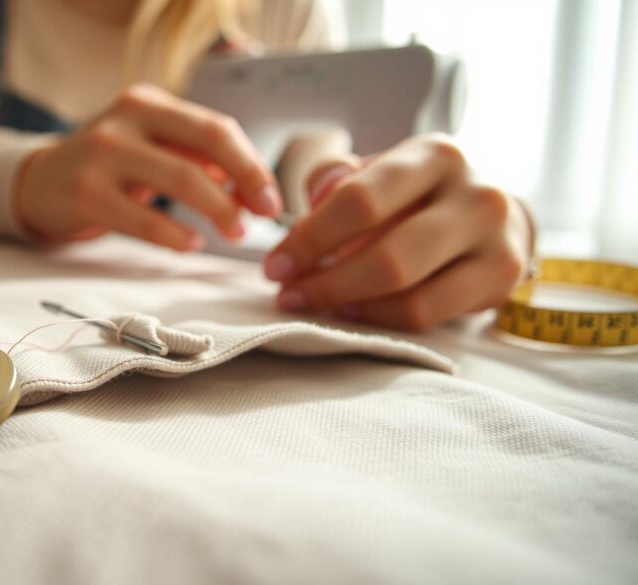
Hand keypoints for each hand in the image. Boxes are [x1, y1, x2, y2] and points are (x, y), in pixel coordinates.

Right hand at [15, 84, 282, 250]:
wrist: (40, 183)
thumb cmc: (107, 168)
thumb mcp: (149, 149)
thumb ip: (195, 159)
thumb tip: (249, 187)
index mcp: (149, 104)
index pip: (216, 128)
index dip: (251, 165)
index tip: (271, 199)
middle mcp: (127, 119)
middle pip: (207, 145)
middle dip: (244, 184)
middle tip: (260, 219)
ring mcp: (102, 154)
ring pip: (181, 179)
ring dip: (218, 210)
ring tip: (233, 233)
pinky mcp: (86, 193)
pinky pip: (143, 218)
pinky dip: (175, 235)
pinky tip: (191, 244)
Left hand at [264, 134, 533, 330]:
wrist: (498, 215)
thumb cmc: (420, 194)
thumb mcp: (381, 171)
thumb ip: (337, 177)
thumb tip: (314, 199)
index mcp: (435, 156)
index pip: (360, 200)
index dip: (309, 239)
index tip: (274, 266)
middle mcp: (474, 195)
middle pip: (386, 255)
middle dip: (325, 282)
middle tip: (287, 295)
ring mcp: (496, 241)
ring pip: (407, 291)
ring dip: (347, 304)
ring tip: (315, 302)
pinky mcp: (500, 281)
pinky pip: (425, 314)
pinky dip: (378, 318)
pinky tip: (352, 310)